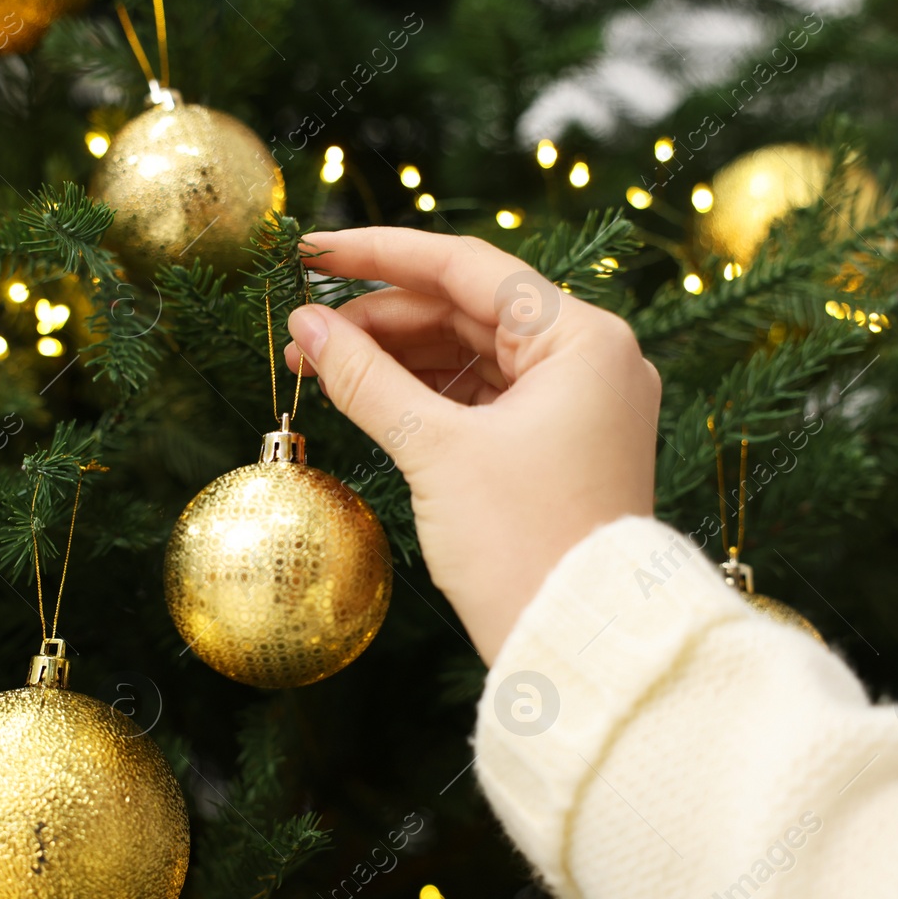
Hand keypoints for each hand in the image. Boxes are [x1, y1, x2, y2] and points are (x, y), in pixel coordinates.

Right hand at [286, 227, 660, 663]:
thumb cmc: (524, 546)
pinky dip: (429, 396)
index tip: (312, 250)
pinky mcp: (562, 446)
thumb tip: (307, 326)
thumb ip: (366, 377)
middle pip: (469, 309)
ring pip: (473, 354)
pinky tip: (371, 398)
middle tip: (304, 338)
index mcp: (584, 339)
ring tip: (324, 370)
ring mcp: (580, 404)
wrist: (582, 648)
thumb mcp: (434, 451)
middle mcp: (593, 359)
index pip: (468, 267)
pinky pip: (485, 398)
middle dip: (381, 320)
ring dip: (399, 358)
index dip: (380, 255)